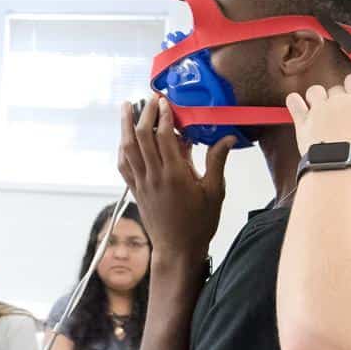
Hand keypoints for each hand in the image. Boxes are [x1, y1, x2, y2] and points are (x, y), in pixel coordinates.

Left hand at [118, 98, 231, 264]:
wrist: (177, 250)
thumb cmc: (199, 224)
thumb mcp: (214, 192)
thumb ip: (217, 162)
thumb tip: (228, 137)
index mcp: (175, 175)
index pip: (164, 137)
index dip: (163, 116)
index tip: (165, 102)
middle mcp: (155, 176)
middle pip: (142, 137)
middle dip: (144, 113)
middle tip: (148, 98)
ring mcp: (142, 184)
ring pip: (128, 148)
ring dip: (125, 126)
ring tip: (126, 107)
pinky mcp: (136, 191)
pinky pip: (124, 165)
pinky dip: (122, 148)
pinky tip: (124, 139)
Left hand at [285, 73, 350, 165]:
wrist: (339, 164)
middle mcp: (338, 100)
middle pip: (335, 88)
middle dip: (337, 99)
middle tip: (340, 113)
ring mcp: (319, 109)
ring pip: (314, 91)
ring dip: (316, 98)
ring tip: (321, 109)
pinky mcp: (304, 120)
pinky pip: (294, 101)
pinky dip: (295, 102)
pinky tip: (298, 104)